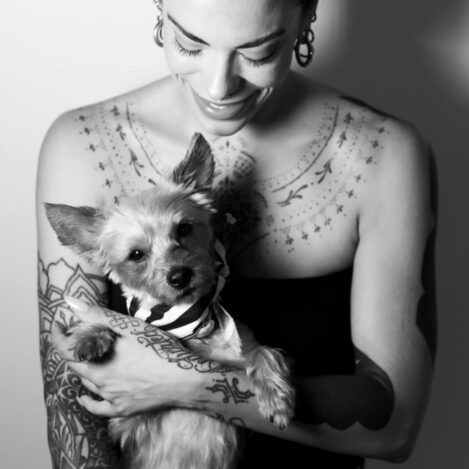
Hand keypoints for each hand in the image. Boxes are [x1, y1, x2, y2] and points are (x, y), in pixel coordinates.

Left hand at [51, 297, 204, 417]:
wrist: (183, 379)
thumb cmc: (158, 349)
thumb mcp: (129, 327)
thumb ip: (99, 315)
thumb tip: (70, 303)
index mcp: (98, 360)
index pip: (65, 349)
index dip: (58, 336)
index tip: (58, 324)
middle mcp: (99, 381)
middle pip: (75, 365)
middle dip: (71, 349)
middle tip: (76, 336)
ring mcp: (111, 397)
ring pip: (86, 384)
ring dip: (82, 369)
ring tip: (85, 357)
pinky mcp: (123, 408)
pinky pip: (98, 407)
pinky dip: (88, 401)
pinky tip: (85, 397)